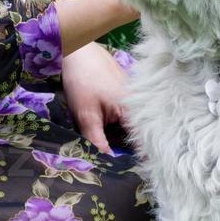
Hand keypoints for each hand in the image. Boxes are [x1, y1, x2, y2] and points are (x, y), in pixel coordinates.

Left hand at [60, 41, 131, 155]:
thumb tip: (106, 163)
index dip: (135, 158)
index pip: (141, 142)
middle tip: (113, 158)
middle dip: (126, 146)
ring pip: (131, 122)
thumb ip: (97, 139)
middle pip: (136, 133)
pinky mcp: (126, 89)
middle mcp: (138, 103)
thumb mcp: (86, 114)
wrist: (78, 50)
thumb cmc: (82, 81)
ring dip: (122, 133)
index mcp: (131, 110)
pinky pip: (127, 112)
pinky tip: (109, 125)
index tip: (127, 170)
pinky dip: (120, 121)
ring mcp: (133, 95)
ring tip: (110, 142)